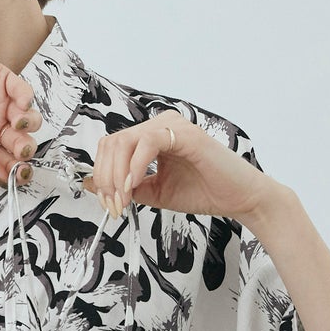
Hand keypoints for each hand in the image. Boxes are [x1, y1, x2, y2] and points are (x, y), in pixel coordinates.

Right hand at [0, 36, 39, 182]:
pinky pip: (22, 90)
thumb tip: (2, 178)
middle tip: (21, 149)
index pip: (7, 161)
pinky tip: (21, 103)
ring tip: (18, 123)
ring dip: (30, 124)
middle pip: (21, 142)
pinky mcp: (0, 79)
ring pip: (28, 118)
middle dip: (25, 148)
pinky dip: (26, 97)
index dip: (18, 170)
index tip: (22, 174)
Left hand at [82, 110, 272, 224]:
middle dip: (106, 178)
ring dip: (117, 175)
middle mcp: (159, 125)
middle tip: (114, 205)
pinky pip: (148, 142)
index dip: (102, 176)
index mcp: (150, 136)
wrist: (238, 197)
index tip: (108, 203)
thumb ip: (126, 187)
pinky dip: (136, 165)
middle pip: (112, 143)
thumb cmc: (203, 191)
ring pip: (125, 141)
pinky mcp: (185, 133)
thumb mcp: (155, 192)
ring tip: (124, 199)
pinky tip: (135, 185)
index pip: (111, 147)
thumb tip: (91, 184)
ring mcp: (172, 125)